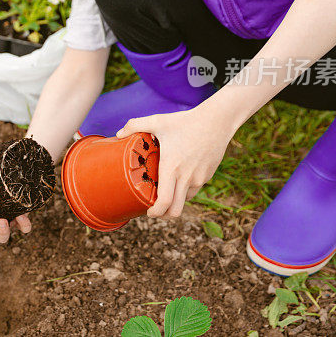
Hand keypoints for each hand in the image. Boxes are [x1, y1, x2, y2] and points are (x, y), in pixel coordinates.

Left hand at [116, 105, 234, 218]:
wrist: (216, 121)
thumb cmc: (184, 121)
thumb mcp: (158, 121)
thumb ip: (135, 125)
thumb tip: (118, 133)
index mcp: (171, 168)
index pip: (165, 202)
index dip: (155, 212)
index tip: (148, 212)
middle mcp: (186, 177)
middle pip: (176, 210)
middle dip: (164, 215)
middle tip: (153, 210)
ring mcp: (199, 178)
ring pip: (185, 200)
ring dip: (175, 201)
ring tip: (165, 193)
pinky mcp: (207, 175)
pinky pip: (194, 189)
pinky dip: (185, 191)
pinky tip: (178, 181)